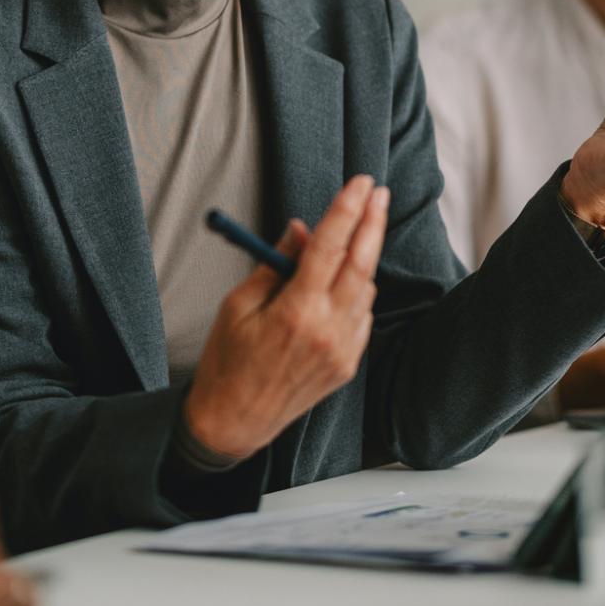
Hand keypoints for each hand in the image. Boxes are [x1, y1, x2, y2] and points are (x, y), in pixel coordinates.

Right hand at [183, 175, 389, 460]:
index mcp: (296, 312)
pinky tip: (340, 285)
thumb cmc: (227, 361)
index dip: (346, 210)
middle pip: (361, 264)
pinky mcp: (347, 365)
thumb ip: (275, 265)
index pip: (329, 248)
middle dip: (372, 222)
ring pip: (365, 290)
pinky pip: (362, 316)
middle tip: (377, 193)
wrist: (234, 421)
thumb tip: (301, 230)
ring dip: (361, 259)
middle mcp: (327, 331)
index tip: (359, 184)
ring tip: (349, 238)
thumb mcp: (238, 305)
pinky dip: (356, 293)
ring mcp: (342, 351)